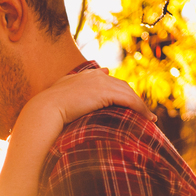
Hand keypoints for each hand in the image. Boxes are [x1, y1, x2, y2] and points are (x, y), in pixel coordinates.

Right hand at [29, 68, 154, 126]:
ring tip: (149, 118)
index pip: (105, 78)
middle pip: (121, 86)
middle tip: (142, 112)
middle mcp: (95, 76)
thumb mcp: (57, 97)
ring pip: (128, 93)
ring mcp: (101, 83)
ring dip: (140, 106)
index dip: (116, 86)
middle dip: (133, 98)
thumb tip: (68, 99)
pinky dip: (140, 109)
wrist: (46, 109)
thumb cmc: (48, 109)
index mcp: (83, 76)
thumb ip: (66, 91)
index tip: (123, 92)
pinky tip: (147, 119)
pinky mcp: (106, 93)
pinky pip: (129, 101)